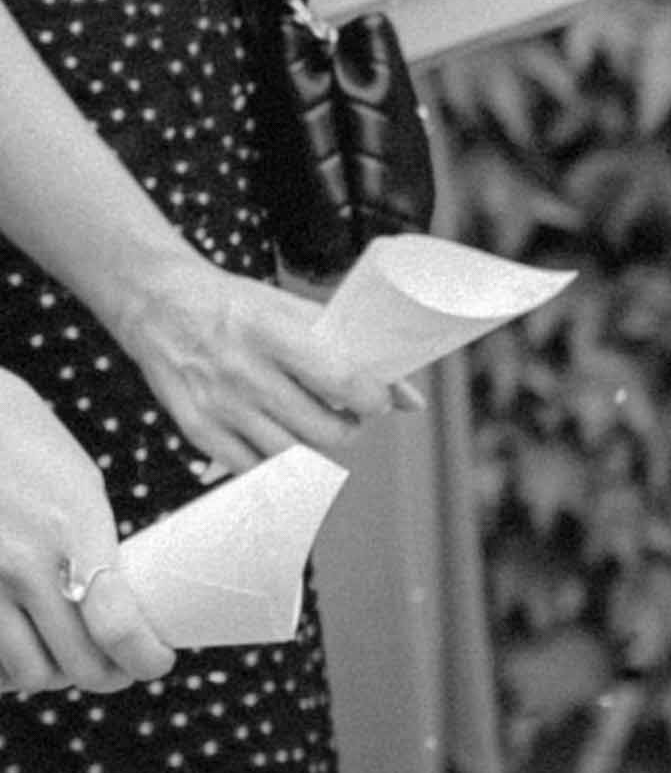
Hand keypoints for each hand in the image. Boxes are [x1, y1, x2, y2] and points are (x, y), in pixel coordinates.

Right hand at [0, 373, 170, 698]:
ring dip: (54, 675)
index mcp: (73, 528)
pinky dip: (7, 667)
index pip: (117, 626)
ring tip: (65, 656)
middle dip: (107, 675)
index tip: (157, 661)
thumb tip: (119, 611)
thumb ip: (95, 549)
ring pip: (27, 674)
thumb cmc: (26, 444)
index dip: (145, 659)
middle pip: (77, 665)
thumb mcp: (78, 487)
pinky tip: (19, 645)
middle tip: (116, 666)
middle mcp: (24, 562)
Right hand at [100, 248, 381, 475]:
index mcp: (271, 332)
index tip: (377, 399)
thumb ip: (348, 348)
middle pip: (323, 430)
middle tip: (349, 415)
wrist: (157, 303)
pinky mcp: (198, 429)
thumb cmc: (234, 305)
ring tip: (317, 425)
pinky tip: (281, 439)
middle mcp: (244, 372)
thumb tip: (411, 399)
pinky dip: (276, 463)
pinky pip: (253, 469)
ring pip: (292, 456)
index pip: (342, 379)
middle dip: (349, 428)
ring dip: (316, 448)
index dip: (373, 399)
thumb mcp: (289, 309)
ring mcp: (219, 406)